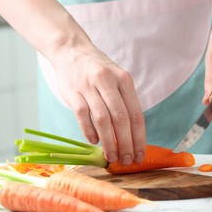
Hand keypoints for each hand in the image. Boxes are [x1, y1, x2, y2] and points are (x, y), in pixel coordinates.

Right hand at [53, 45, 145, 164]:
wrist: (71, 51)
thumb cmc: (99, 71)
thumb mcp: (117, 79)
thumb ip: (125, 102)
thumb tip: (132, 135)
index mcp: (124, 80)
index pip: (136, 114)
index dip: (139, 137)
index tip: (140, 154)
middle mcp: (108, 82)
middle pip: (121, 119)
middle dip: (126, 143)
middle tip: (126, 160)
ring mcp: (89, 86)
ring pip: (103, 119)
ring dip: (108, 142)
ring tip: (111, 157)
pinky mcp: (73, 92)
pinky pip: (82, 116)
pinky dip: (89, 131)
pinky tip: (94, 142)